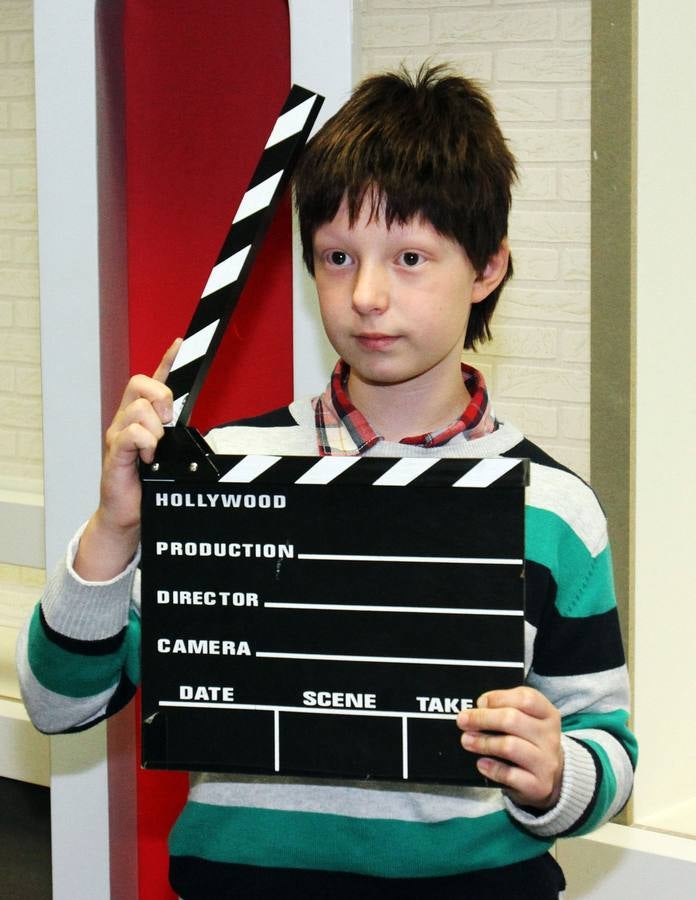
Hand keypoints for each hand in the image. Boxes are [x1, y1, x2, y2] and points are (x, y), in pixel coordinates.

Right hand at [74, 339, 180, 579]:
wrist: (129, 514)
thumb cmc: (150, 484)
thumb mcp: (172, 454)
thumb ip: (180, 437)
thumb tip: (199, 431)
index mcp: (142, 417)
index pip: (153, 380)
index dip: (167, 360)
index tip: (181, 343)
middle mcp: (127, 420)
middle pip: (139, 383)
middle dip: (161, 396)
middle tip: (169, 421)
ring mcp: (118, 435)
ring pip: (138, 409)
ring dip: (155, 428)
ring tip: (156, 449)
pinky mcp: (114, 454)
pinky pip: (130, 435)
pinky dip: (144, 443)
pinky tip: (148, 458)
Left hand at [457, 686, 562, 809]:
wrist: (550, 777)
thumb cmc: (530, 742)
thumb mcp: (527, 721)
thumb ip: (506, 709)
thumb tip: (479, 708)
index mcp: (548, 714)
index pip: (526, 698)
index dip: (499, 697)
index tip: (481, 702)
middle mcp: (550, 737)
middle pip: (513, 719)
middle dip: (482, 718)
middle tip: (463, 720)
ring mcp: (546, 762)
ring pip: (510, 746)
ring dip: (483, 742)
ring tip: (467, 740)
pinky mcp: (539, 785)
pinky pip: (510, 774)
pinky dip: (492, 768)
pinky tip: (482, 763)